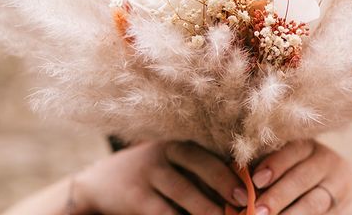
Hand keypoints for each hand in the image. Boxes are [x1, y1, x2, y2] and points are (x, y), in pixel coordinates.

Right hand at [74, 141, 244, 214]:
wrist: (99, 182)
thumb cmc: (150, 176)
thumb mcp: (171, 165)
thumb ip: (198, 173)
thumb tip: (241, 192)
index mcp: (179, 143)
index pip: (209, 152)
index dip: (231, 170)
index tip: (251, 187)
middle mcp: (164, 151)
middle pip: (198, 163)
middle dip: (224, 182)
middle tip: (245, 202)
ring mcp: (148, 172)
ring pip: (182, 191)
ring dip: (206, 208)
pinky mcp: (135, 195)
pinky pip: (162, 213)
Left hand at [249, 140, 351, 214]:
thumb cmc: (311, 173)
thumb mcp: (298, 162)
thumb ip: (271, 168)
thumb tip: (237, 183)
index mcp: (308, 147)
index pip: (292, 151)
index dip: (274, 164)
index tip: (255, 180)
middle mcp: (325, 162)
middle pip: (301, 178)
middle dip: (277, 195)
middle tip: (257, 210)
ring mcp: (337, 187)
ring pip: (314, 202)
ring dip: (292, 214)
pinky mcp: (344, 209)